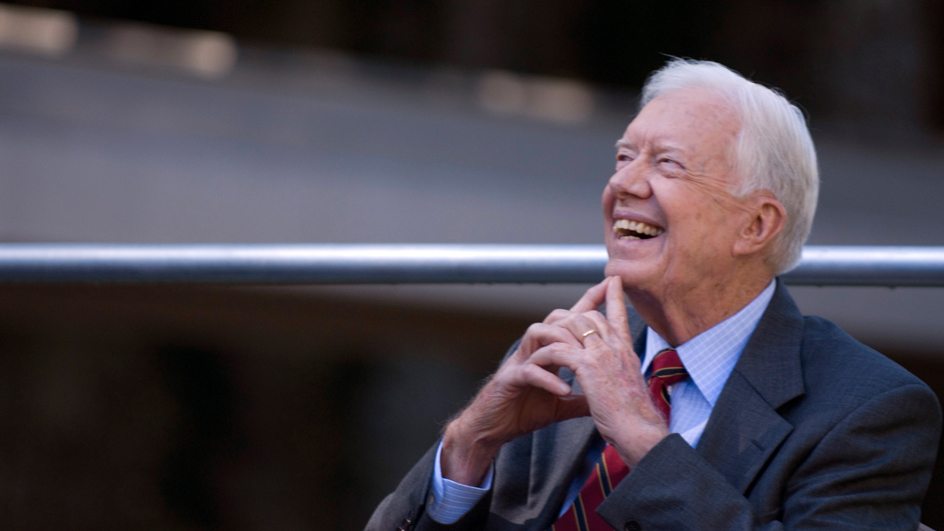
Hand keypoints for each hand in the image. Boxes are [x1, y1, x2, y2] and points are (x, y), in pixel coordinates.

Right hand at [440, 280, 621, 484]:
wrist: (490, 430)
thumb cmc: (521, 413)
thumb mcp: (560, 406)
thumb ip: (581, 399)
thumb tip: (605, 400)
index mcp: (545, 354)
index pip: (568, 322)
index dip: (588, 302)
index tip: (610, 286)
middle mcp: (532, 352)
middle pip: (553, 320)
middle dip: (577, 318)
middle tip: (599, 324)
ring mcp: (519, 363)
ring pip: (538, 334)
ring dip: (561, 342)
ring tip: (582, 358)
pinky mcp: (508, 380)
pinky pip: (529, 371)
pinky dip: (549, 379)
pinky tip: (566, 389)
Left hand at [527, 276, 668, 466]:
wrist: (640, 432)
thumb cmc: (636, 419)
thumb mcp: (630, 390)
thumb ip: (621, 376)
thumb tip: (617, 377)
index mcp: (627, 352)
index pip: (619, 317)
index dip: (615, 297)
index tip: (612, 280)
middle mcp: (617, 348)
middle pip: (591, 316)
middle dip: (572, 313)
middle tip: (554, 320)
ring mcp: (603, 354)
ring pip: (574, 326)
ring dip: (554, 333)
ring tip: (539, 342)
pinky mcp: (588, 366)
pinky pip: (559, 350)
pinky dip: (545, 355)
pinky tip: (535, 363)